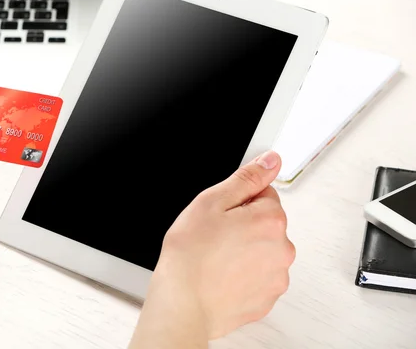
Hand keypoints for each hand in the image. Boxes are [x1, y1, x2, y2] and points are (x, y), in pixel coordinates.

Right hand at [129, 151, 294, 347]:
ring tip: (216, 258)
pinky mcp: (267, 298)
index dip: (238, 202)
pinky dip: (243, 275)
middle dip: (244, 226)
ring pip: (262, 251)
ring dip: (245, 251)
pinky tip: (222, 276)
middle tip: (215, 236)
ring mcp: (276, 277)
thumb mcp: (212, 202)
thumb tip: (271, 161)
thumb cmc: (191, 255)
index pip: (264, 194)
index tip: (221, 215)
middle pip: (266, 224)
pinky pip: (258, 277)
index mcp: (270, 219)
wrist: (183, 303)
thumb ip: (246, 178)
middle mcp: (282, 249)